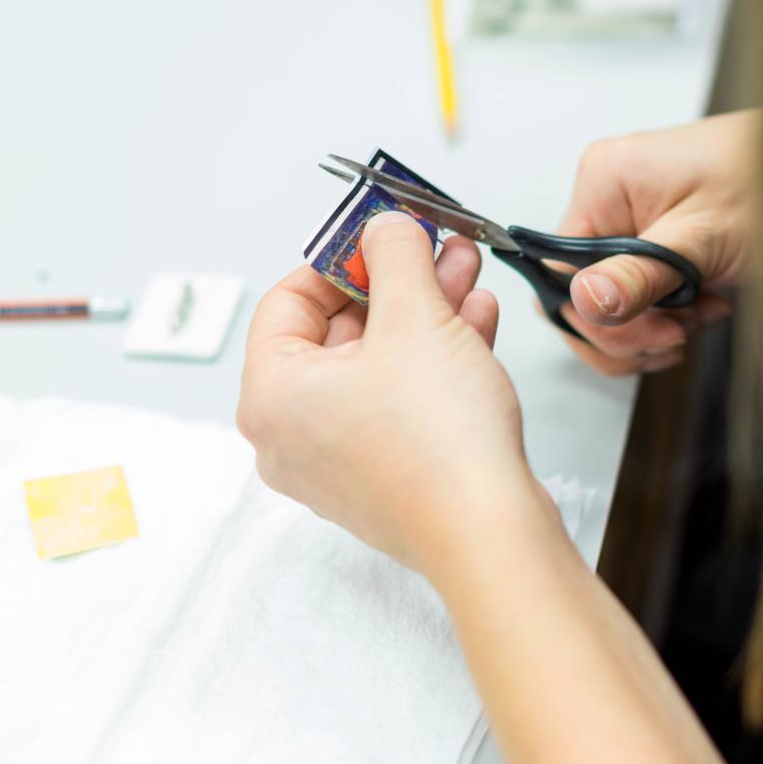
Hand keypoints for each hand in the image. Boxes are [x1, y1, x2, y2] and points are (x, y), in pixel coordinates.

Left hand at [237, 218, 557, 586]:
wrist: (491, 533)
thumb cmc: (439, 447)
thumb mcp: (415, 317)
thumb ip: (394, 257)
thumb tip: (383, 230)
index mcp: (271, 396)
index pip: (287, 300)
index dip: (339, 256)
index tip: (378, 232)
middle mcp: (292, 435)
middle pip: (337, 331)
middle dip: (394, 281)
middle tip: (429, 245)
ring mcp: (337, 461)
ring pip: (376, 364)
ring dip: (423, 312)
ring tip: (463, 272)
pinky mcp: (384, 475)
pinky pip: (398, 400)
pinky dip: (432, 359)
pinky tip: (474, 321)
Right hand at [553, 113, 758, 376]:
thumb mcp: (705, 239)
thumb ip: (642, 274)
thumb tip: (586, 300)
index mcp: (604, 182)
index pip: (559, 271)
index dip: (599, 318)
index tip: (651, 333)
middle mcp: (608, 199)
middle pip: (578, 293)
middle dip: (627, 329)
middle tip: (678, 334)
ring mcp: (628, 221)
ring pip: (606, 303)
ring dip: (652, 326)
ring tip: (701, 315)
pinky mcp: (652, 242)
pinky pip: (634, 295)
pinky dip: (667, 316)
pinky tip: (705, 307)